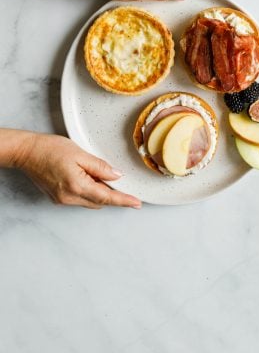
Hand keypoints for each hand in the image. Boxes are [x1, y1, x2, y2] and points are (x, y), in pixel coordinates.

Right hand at [16, 133, 141, 208]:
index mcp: (77, 186)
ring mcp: (62, 200)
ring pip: (90, 201)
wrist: (27, 152)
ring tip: (100, 175)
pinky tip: (88, 178)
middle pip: (99, 202)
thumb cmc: (50, 149)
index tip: (137, 204)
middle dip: (112, 194)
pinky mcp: (57, 198)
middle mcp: (69, 198)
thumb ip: (100, 166)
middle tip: (122, 183)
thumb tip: (116, 176)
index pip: (106, 197)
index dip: (123, 201)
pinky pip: (80, 198)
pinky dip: (89, 191)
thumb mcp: (79, 153)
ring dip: (99, 192)